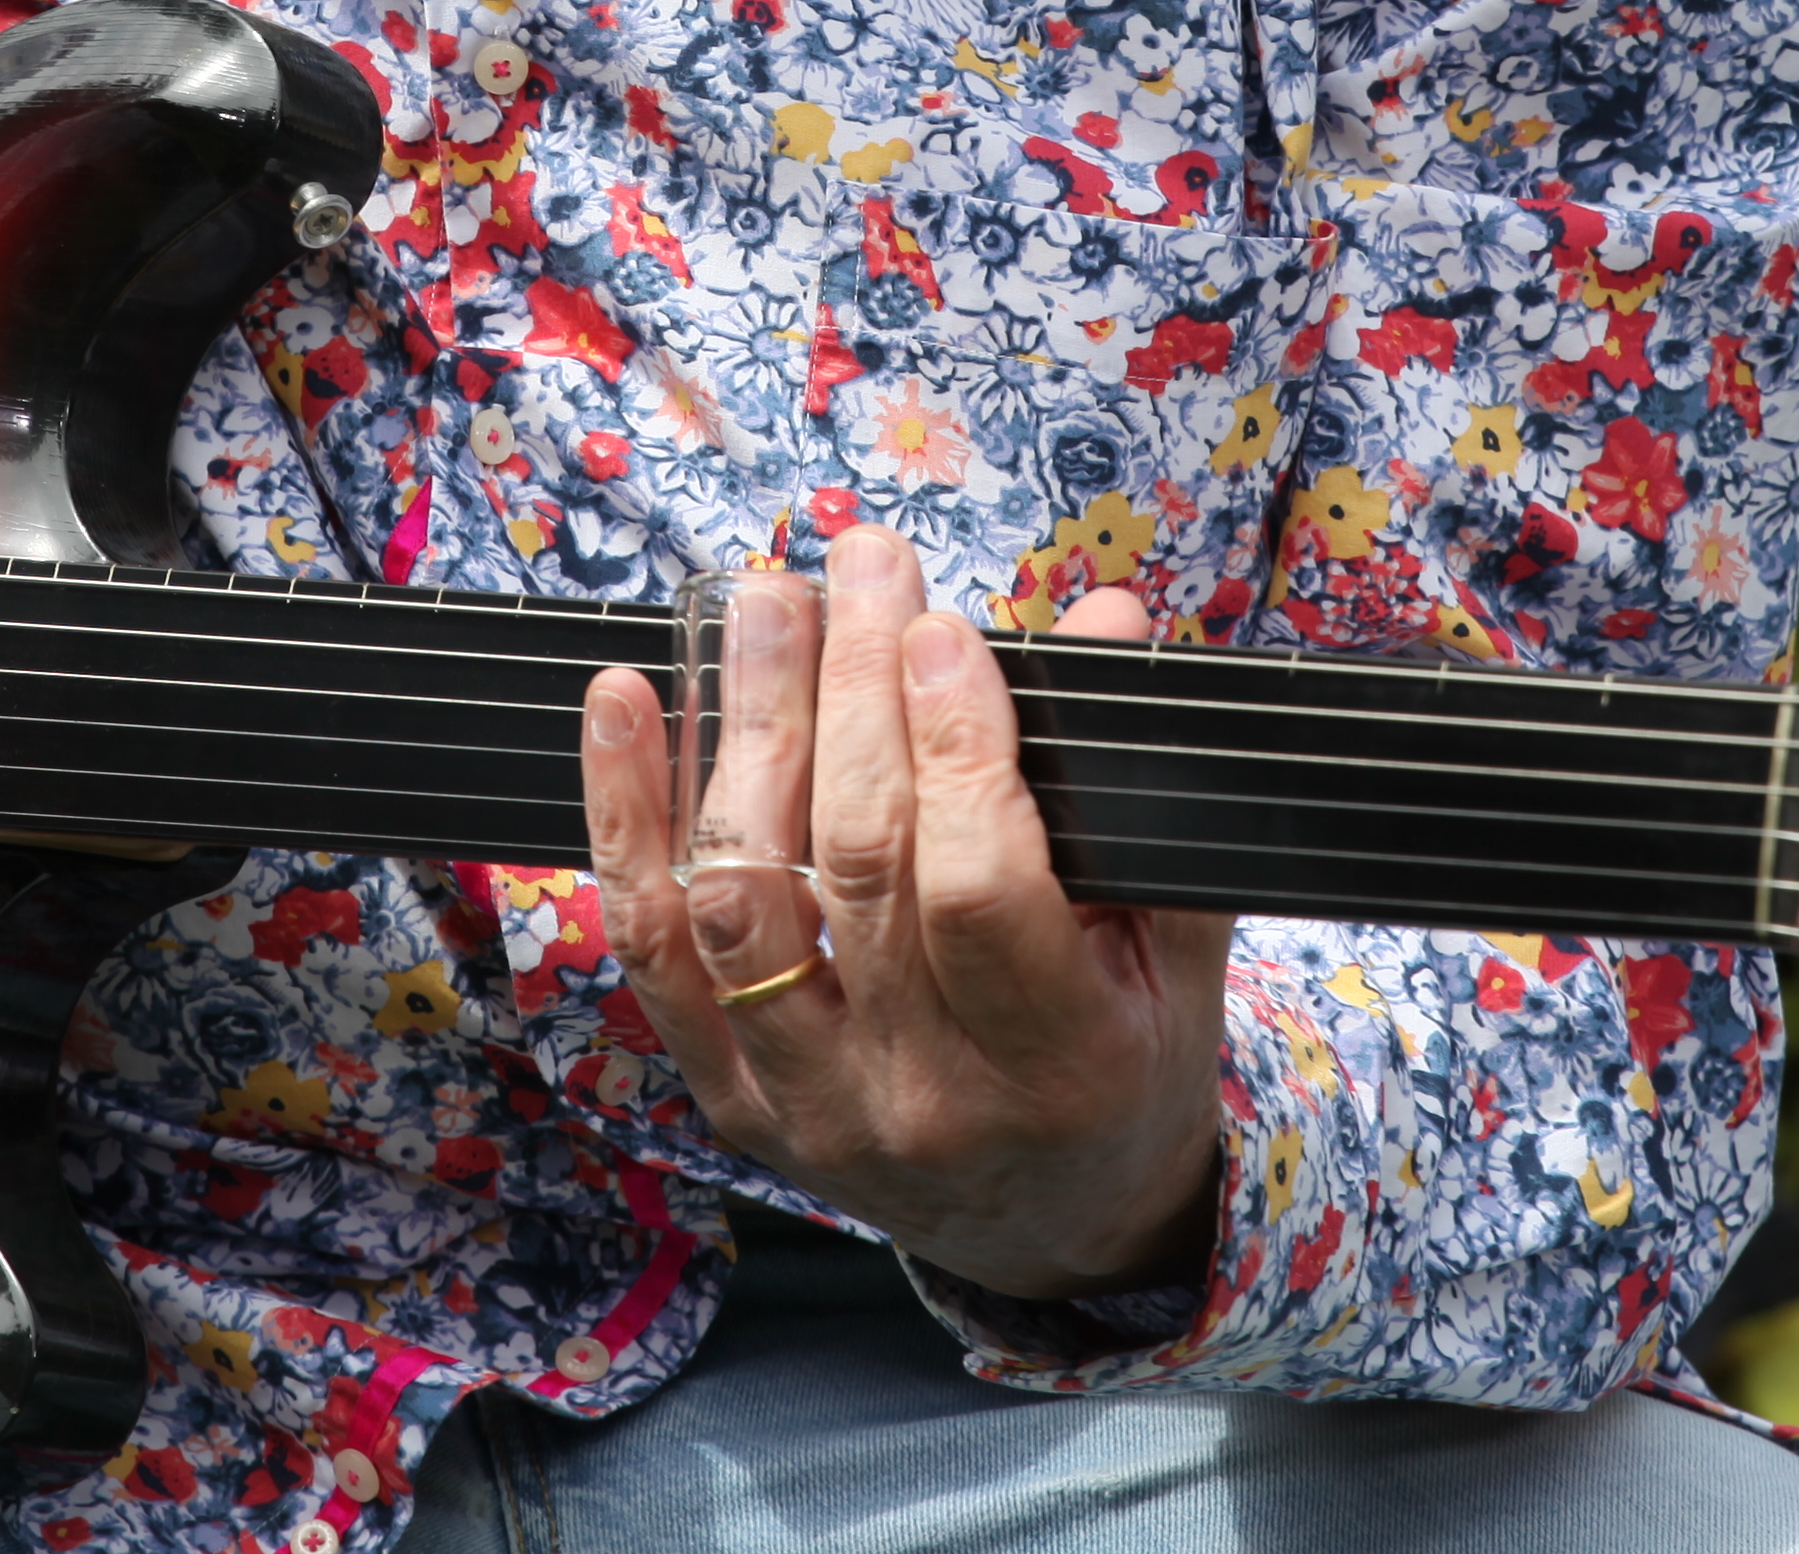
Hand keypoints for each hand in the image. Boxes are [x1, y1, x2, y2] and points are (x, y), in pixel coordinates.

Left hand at [577, 530, 1228, 1306]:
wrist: (1055, 1231)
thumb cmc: (1123, 1065)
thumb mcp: (1175, 950)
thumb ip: (1136, 795)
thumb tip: (1107, 613)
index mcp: (1059, 1065)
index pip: (979, 890)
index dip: (954, 747)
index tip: (938, 626)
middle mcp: (925, 1099)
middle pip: (859, 866)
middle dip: (853, 692)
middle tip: (858, 569)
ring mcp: (814, 1108)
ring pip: (747, 898)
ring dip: (747, 733)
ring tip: (763, 610)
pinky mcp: (733, 1106)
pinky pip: (655, 952)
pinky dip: (626, 821)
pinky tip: (624, 704)